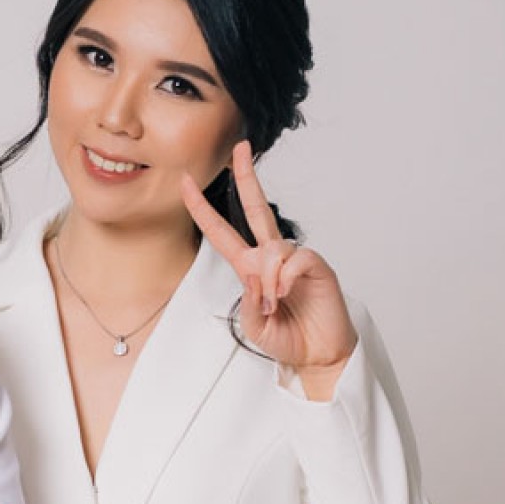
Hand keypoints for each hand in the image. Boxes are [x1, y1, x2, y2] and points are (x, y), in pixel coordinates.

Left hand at [181, 141, 357, 398]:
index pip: (222, 232)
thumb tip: (256, 274)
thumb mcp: (253, 326)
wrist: (318, 355)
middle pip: (255, 209)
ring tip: (275, 304)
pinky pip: (293, 259)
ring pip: (271, 249)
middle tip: (239, 148)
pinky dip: (286, 278)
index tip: (186, 182)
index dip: (203, 208)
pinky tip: (287, 293)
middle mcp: (271, 257)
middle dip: (247, 177)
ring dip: (267, 280)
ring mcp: (294, 259)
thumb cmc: (287, 339)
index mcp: (249, 268)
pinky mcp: (316, 265)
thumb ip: (247, 302)